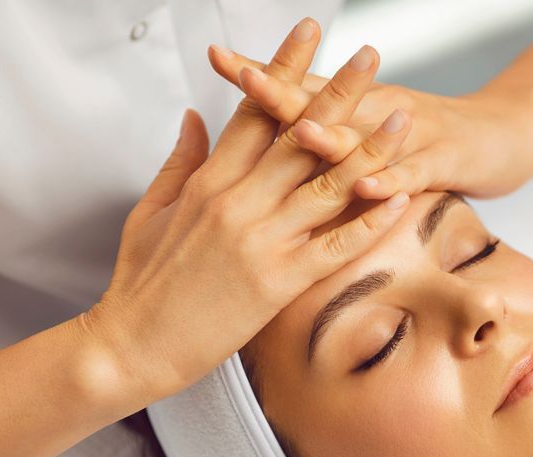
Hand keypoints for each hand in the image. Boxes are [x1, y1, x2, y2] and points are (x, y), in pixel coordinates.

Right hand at [82, 21, 412, 400]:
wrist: (131, 345)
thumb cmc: (141, 282)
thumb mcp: (151, 211)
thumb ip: (179, 160)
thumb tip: (195, 115)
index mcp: (207, 182)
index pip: (255, 112)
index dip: (285, 70)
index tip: (309, 34)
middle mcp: (238, 203)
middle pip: (299, 136)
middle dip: (339, 92)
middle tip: (370, 55)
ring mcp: (261, 241)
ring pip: (326, 185)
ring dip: (369, 148)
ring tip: (401, 116)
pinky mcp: (279, 282)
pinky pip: (335, 246)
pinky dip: (370, 221)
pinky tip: (400, 196)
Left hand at [208, 38, 532, 199]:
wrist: (504, 133)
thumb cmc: (430, 135)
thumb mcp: (375, 123)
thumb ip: (326, 125)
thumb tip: (270, 124)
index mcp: (356, 106)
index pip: (300, 87)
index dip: (260, 75)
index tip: (217, 58)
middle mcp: (378, 112)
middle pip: (325, 101)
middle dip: (282, 91)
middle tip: (244, 76)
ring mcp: (412, 134)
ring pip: (368, 137)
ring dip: (335, 135)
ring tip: (301, 133)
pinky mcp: (445, 161)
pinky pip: (415, 173)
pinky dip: (393, 180)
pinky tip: (372, 188)